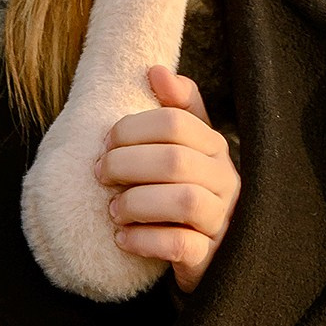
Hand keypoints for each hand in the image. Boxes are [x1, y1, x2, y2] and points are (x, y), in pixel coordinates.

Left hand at [93, 64, 239, 292]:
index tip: (106, 142)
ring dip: (137, 203)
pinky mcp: (210, 256)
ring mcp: (221, 218)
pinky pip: (181, 244)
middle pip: (175, 160)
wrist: (205, 253)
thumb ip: (174, 107)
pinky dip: (145, 239)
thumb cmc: (184, 189)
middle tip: (101, 174)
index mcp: (214, 145)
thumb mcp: (182, 146)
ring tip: (113, 209)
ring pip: (184, 200)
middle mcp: (224, 179)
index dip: (133, 129)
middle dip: (127, 164)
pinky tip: (123, 238)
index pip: (175, 121)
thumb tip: (155, 69)